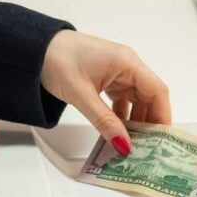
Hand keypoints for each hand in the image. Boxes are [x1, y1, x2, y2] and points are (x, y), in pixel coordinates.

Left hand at [40, 31, 170, 155]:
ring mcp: (117, 71)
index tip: (163, 140)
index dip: (162, 116)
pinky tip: (116, 132)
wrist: (33, 47)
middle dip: (149, 122)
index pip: (157, 91)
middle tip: (147, 149)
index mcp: (127, 62)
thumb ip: (104, 122)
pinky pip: (121, 99)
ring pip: (135, 99)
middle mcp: (127, 65)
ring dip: (135, 121)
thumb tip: (124, 146)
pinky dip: (121, 115)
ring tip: (132, 145)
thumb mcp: (82, 95)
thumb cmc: (58, 61)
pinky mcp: (106, 77)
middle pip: (149, 96)